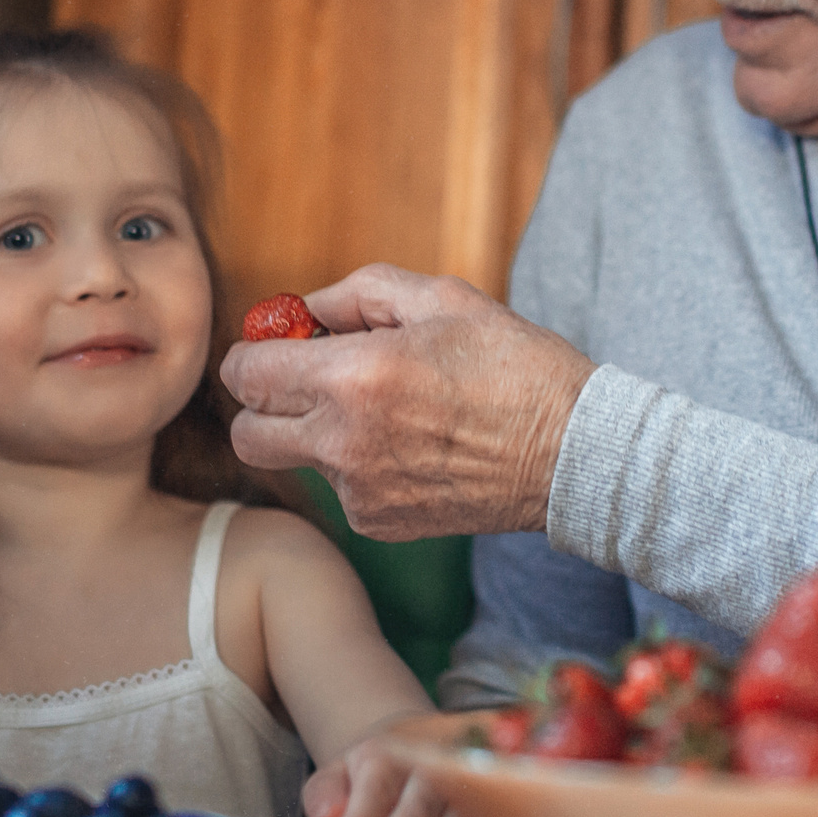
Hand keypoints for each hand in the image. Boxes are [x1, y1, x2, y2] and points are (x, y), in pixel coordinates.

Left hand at [219, 265, 594, 541]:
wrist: (570, 453)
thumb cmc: (514, 366)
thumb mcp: (442, 299)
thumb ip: (359, 293)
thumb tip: (308, 309)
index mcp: (353, 376)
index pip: (247, 373)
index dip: (255, 354)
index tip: (281, 346)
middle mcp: (344, 441)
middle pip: (248, 433)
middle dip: (264, 405)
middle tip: (306, 384)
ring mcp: (359, 491)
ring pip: (299, 461)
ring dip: (321, 435)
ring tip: (391, 412)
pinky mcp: (379, 523)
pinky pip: (342, 489)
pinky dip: (361, 466)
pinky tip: (414, 446)